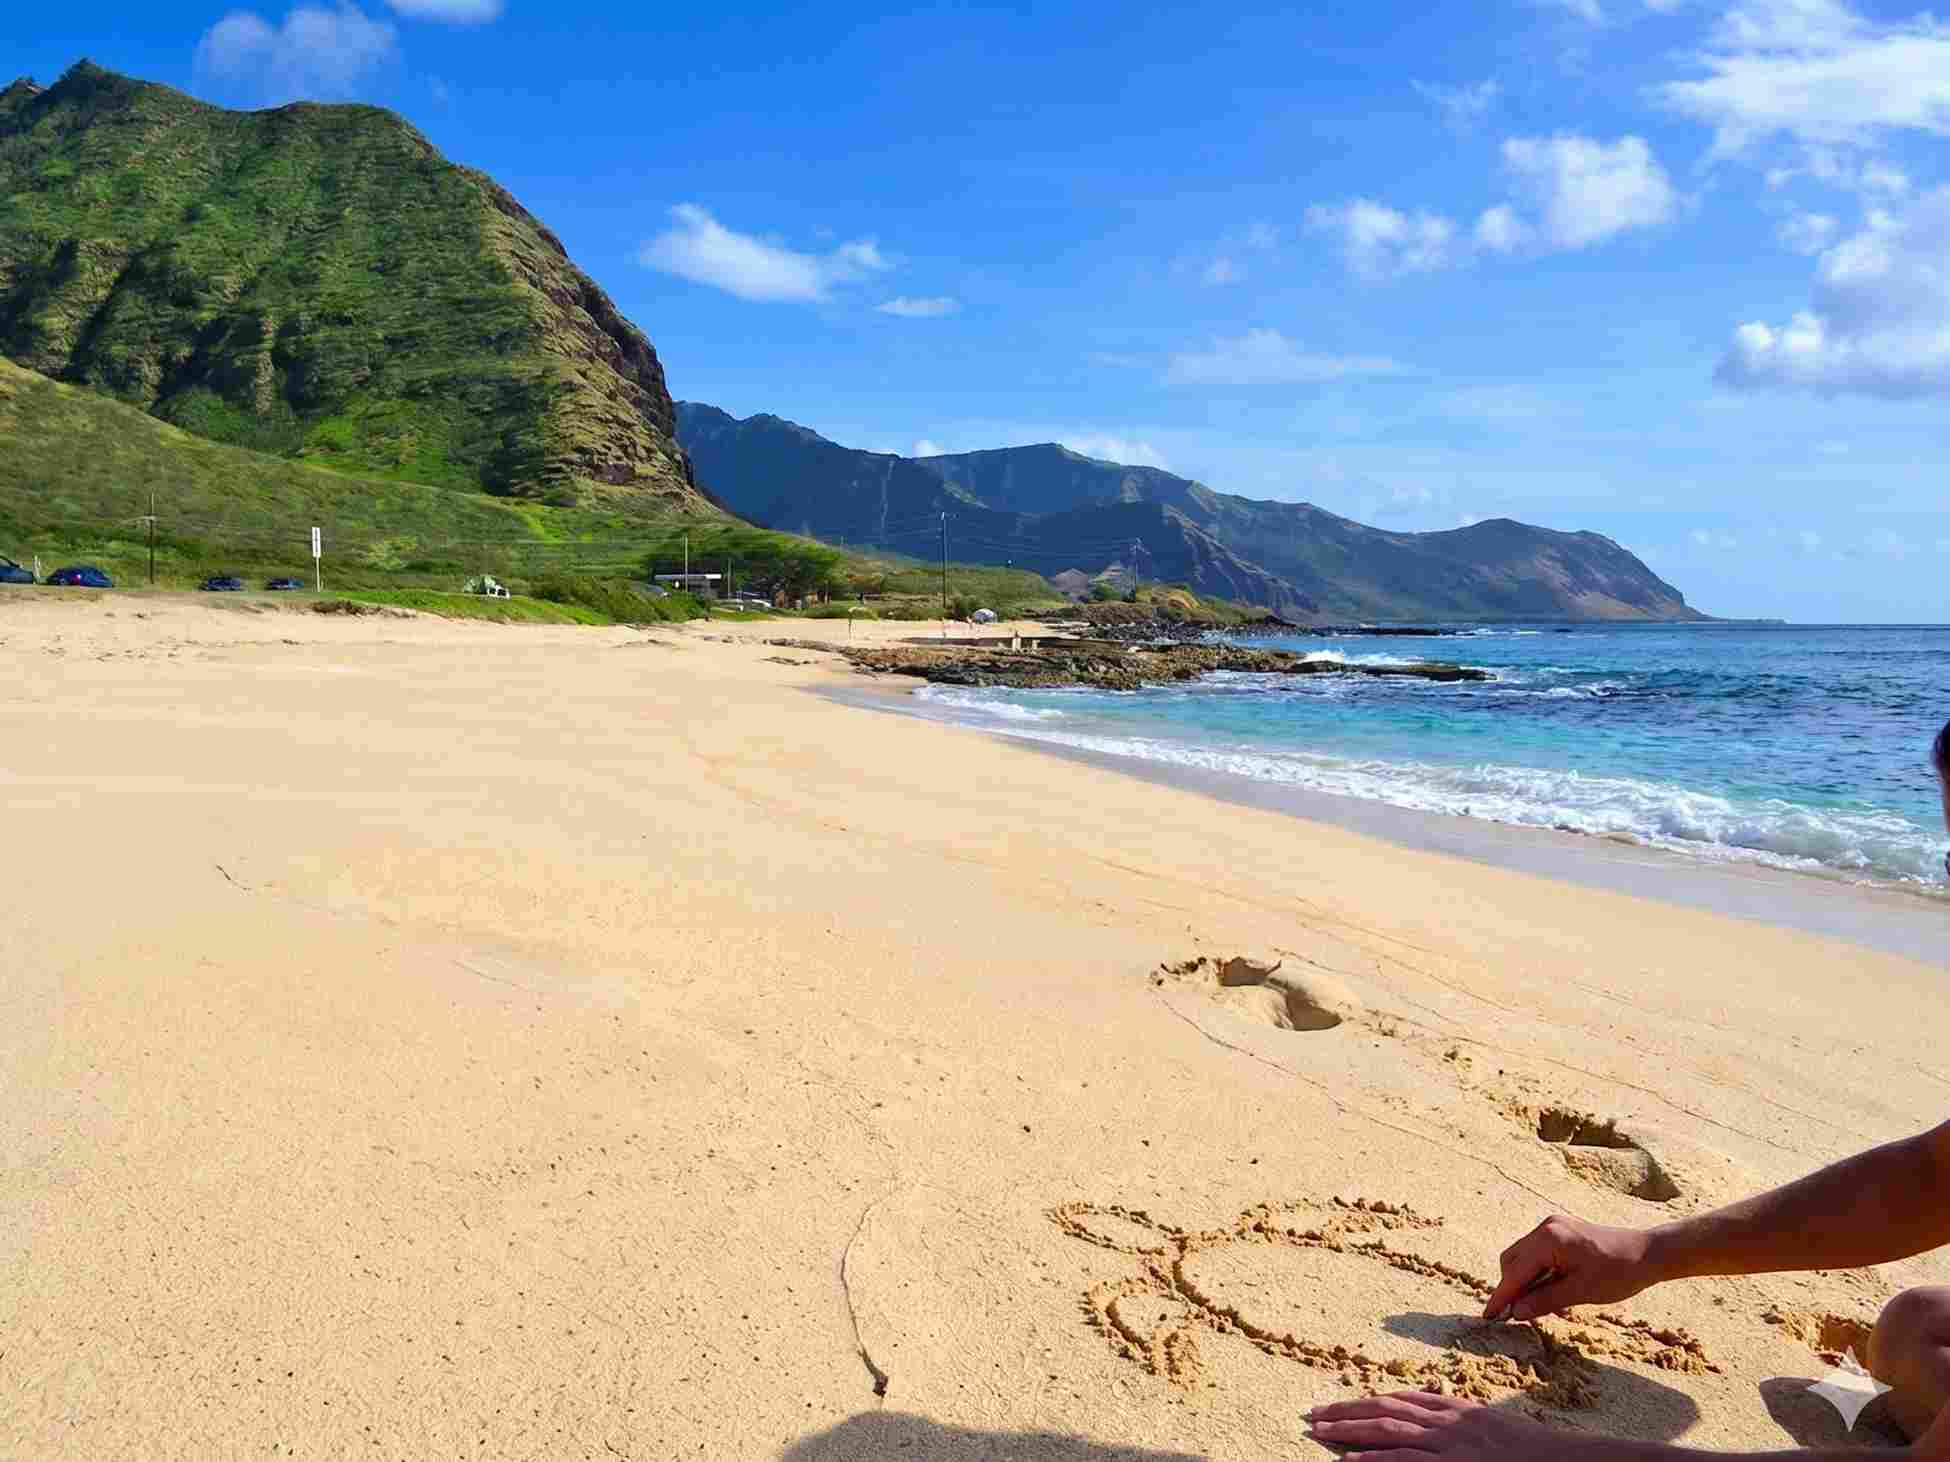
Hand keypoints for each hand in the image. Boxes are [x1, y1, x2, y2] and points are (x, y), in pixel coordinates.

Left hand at [1309, 1391, 1577, 1460]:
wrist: (1563, 1459)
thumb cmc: (1534, 1450)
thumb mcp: (1494, 1427)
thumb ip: (1465, 1422)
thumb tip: (1436, 1413)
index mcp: (1457, 1409)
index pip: (1402, 1398)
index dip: (1367, 1400)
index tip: (1340, 1403)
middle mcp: (1448, 1420)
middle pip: (1386, 1408)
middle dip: (1347, 1411)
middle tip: (1315, 1415)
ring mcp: (1450, 1443)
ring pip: (1388, 1430)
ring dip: (1349, 1431)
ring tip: (1320, 1433)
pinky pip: (1406, 1461)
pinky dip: (1375, 1461)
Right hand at [1484, 1214, 1658, 1321]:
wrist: (1649, 1253)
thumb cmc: (1619, 1272)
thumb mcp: (1581, 1292)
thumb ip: (1545, 1300)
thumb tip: (1516, 1313)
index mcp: (1549, 1239)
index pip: (1515, 1273)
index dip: (1501, 1297)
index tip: (1488, 1317)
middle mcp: (1545, 1227)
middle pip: (1512, 1260)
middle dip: (1510, 1288)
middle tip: (1512, 1316)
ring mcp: (1552, 1227)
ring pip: (1522, 1256)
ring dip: (1523, 1281)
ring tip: (1532, 1306)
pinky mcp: (1560, 1232)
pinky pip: (1536, 1253)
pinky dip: (1536, 1273)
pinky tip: (1546, 1291)